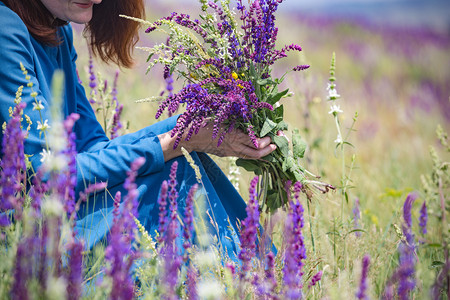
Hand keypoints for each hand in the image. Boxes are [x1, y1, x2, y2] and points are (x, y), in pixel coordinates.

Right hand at [158, 123, 276, 161]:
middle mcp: (233, 146)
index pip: (255, 141)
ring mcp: (231, 151)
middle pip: (256, 153)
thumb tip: (248, 105)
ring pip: (251, 157)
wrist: (188, 139)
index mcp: (232, 135)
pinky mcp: (228, 153)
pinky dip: (254, 153)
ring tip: (272, 147)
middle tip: (278, 142)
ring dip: (264, 153)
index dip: (267, 139)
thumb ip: (233, 113)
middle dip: (270, 148)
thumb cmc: (201, 123)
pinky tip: (260, 148)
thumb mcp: (218, 114)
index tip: (275, 132)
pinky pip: (244, 156)